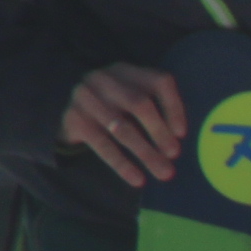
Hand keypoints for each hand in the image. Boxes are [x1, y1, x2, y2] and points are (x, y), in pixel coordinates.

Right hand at [61, 63, 187, 186]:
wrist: (68, 112)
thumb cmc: (115, 108)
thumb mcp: (134, 101)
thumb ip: (156, 113)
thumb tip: (178, 141)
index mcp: (127, 71)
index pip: (159, 82)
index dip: (174, 108)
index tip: (182, 134)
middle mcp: (104, 80)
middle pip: (139, 104)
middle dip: (159, 132)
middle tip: (174, 155)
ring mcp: (86, 98)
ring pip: (122, 128)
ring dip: (146, 152)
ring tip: (165, 172)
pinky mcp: (74, 120)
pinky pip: (103, 144)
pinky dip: (122, 164)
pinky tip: (138, 179)